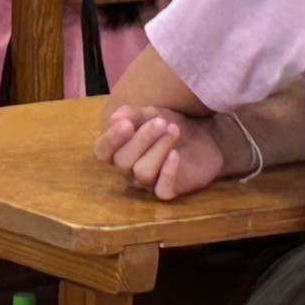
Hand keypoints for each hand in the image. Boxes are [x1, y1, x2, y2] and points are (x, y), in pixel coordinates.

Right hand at [94, 105, 227, 200]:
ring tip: (174, 130)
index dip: (111, 140)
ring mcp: (148, 183)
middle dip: (142, 139)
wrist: (202, 133)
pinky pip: (162, 190)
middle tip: (161, 122)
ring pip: (142, 173)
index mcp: (118, 150)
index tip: (127, 124)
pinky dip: (168, 171)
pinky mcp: (168, 191)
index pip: (102, 152)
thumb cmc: (169, 123)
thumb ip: (132, 114)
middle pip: (123, 162)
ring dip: (159, 149)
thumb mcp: (150, 113)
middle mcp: (128, 170)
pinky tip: (176, 154)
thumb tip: (114, 118)